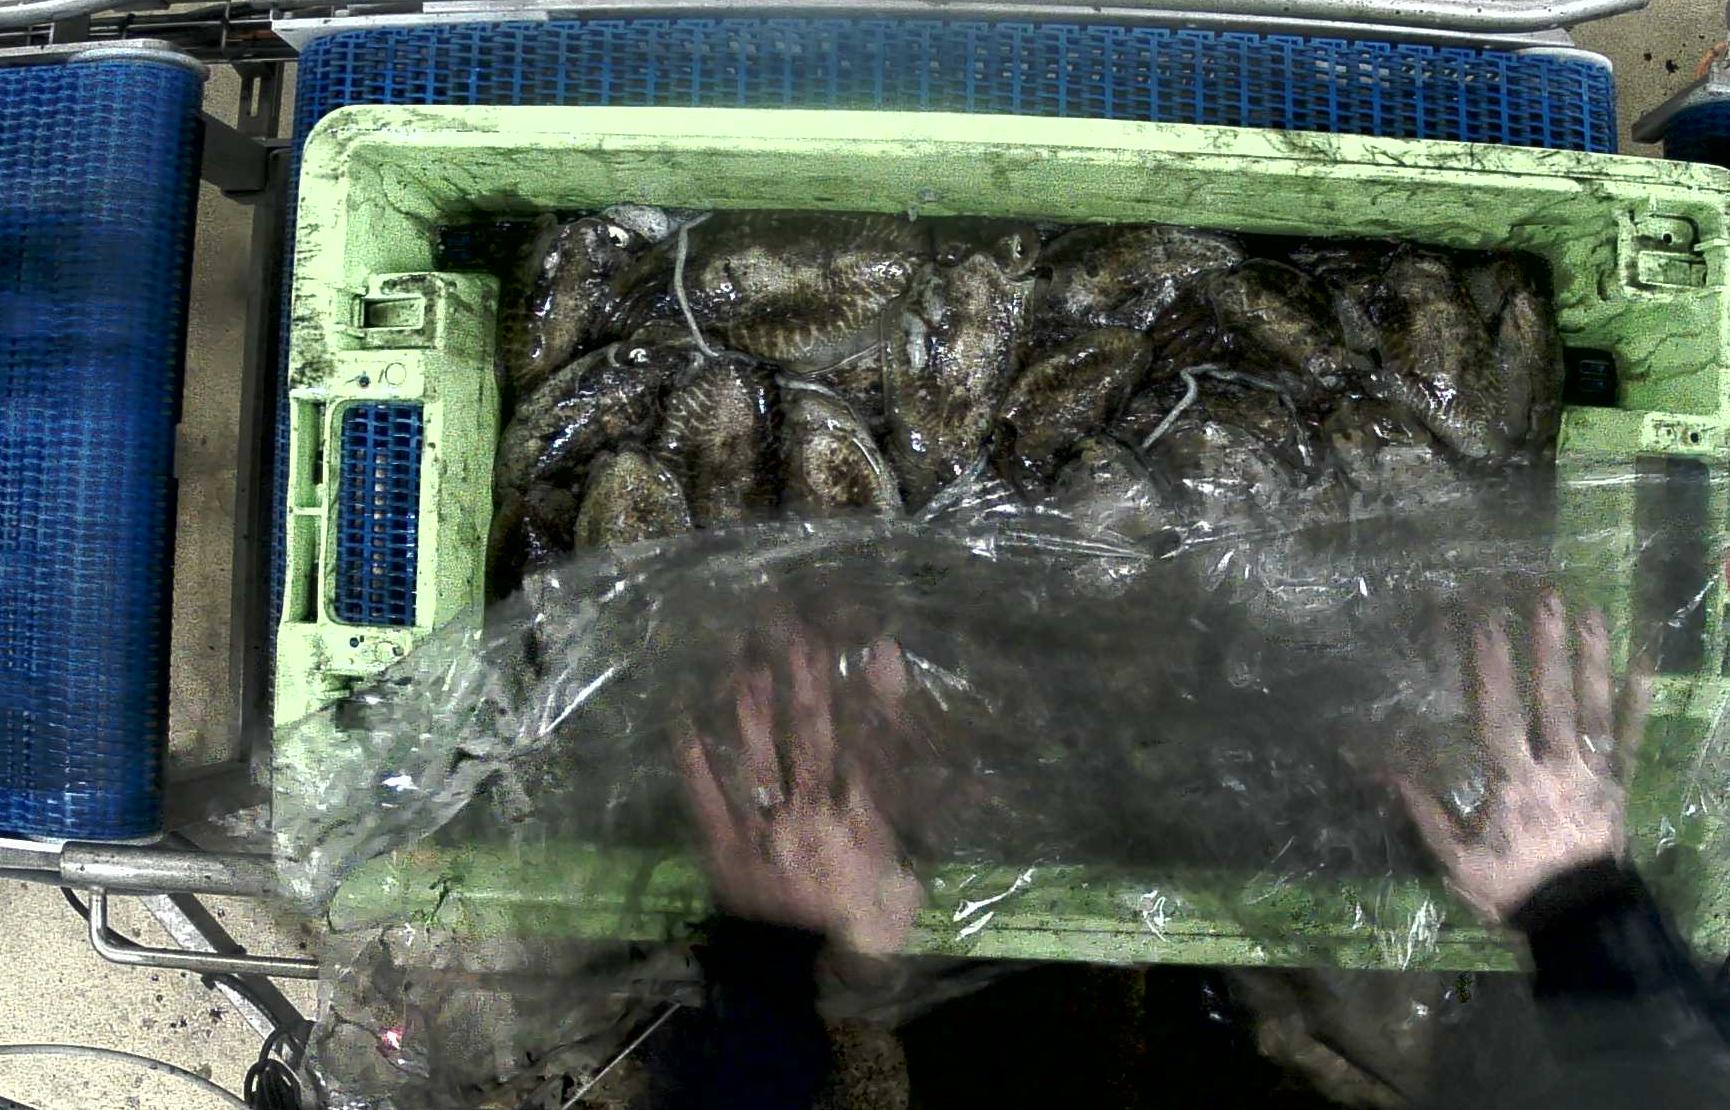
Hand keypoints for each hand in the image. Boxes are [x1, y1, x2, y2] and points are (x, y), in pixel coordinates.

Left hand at [677, 635, 922, 954]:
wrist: (804, 983)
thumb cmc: (866, 933)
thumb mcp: (908, 879)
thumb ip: (915, 826)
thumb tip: (949, 780)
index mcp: (858, 823)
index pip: (867, 745)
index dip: (870, 694)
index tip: (870, 647)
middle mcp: (809, 815)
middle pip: (809, 735)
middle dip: (806, 680)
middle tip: (800, 630)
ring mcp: (761, 829)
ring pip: (756, 754)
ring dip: (751, 704)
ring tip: (746, 656)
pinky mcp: (723, 848)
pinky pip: (705, 797)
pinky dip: (693, 758)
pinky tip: (685, 719)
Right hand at [1397, 594, 1650, 922]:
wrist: (1577, 920)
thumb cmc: (1511, 886)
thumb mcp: (1456, 858)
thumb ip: (1426, 812)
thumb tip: (1389, 771)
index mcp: (1513, 782)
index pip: (1500, 715)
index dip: (1493, 669)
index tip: (1487, 624)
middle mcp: (1556, 768)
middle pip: (1553, 700)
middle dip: (1548, 648)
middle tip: (1547, 599)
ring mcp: (1593, 774)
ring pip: (1595, 709)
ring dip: (1593, 659)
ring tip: (1592, 613)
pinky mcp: (1619, 785)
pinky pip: (1630, 739)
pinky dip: (1637, 702)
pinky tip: (1642, 664)